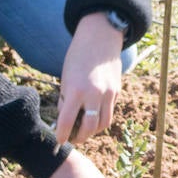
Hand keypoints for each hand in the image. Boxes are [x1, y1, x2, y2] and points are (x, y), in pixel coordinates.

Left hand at [55, 12, 124, 143]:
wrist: (100, 38)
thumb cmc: (77, 56)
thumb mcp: (66, 77)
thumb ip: (66, 99)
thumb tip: (66, 118)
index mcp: (76, 90)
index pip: (67, 122)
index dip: (62, 135)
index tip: (59, 140)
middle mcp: (94, 94)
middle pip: (90, 128)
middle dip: (81, 137)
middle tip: (74, 138)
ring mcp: (108, 93)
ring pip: (103, 123)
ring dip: (94, 131)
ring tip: (85, 130)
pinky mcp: (117, 91)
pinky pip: (110, 111)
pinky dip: (101, 117)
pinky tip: (94, 114)